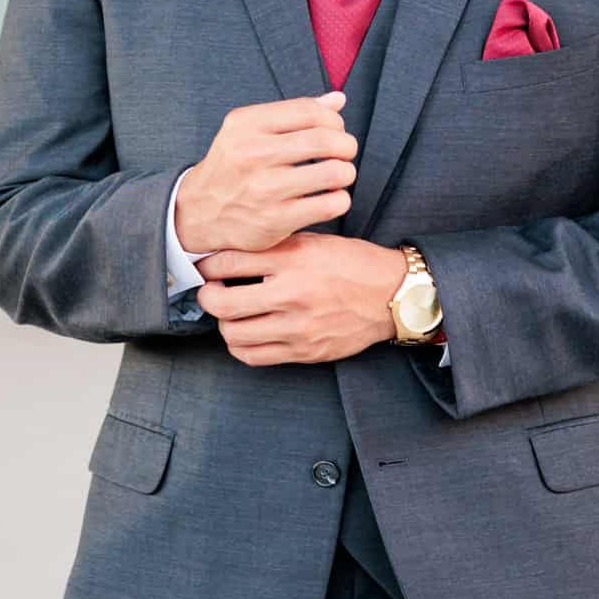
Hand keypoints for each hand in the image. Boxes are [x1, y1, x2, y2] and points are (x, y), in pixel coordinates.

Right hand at [175, 92, 357, 254]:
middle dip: (346, 145)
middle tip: (344, 152)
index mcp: (246, 125)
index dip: (334, 120)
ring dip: (346, 173)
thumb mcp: (249, 131)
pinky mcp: (275, 220)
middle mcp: (252, 154)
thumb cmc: (233, 167)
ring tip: (339, 175)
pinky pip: (330, 205)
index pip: (310, 110)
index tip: (335, 130)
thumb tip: (338, 99)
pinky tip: (329, 198)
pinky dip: (339, 200)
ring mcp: (264, 189)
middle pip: (326, 140)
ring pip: (335, 172)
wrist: (199, 211)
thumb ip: (293, 114)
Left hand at [194, 234, 410, 367]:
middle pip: (222, 303)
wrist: (392, 295)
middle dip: (207, 296)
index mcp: (293, 259)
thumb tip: (229, 251)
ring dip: (224, 323)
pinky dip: (240, 345)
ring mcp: (298, 327)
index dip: (208, 265)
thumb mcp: (313, 241)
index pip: (229, 263)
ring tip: (230, 312)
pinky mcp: (305, 351)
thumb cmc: (352, 263)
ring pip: (233, 334)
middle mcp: (293, 294)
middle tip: (210, 290)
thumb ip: (273, 245)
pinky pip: (254, 356)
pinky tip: (246, 331)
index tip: (206, 267)